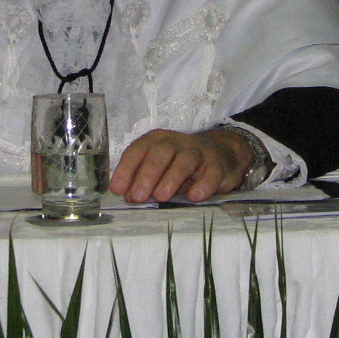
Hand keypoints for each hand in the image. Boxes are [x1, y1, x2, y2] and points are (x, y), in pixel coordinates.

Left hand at [109, 128, 252, 203]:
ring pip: (184, 161)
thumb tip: (129, 195)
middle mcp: (176, 143)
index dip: (126, 169)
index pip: (138, 150)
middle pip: (160, 153)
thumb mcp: (160, 169)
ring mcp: (198, 153)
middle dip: (147, 174)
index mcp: (156, 141)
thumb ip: (142, 180)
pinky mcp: (217, 166)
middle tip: (138, 196)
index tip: (118, 189)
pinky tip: (194, 196)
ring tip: (161, 196)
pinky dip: (203, 185)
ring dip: (171, 178)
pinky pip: (211, 173)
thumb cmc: (180, 163)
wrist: (220, 153)